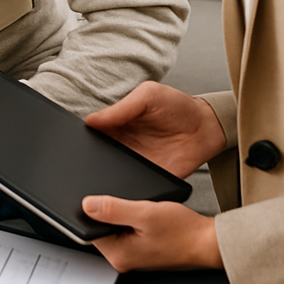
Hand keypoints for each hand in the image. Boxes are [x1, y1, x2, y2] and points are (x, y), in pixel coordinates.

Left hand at [81, 196, 221, 270]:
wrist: (210, 241)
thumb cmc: (185, 232)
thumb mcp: (144, 213)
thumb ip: (113, 209)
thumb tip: (86, 204)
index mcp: (119, 254)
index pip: (88, 229)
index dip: (89, 209)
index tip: (93, 194)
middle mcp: (124, 258)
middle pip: (99, 227)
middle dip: (106, 210)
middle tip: (121, 199)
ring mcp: (133, 253)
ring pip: (113, 226)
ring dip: (119, 212)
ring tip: (136, 206)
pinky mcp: (141, 247)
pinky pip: (125, 228)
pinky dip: (129, 216)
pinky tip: (140, 210)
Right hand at [84, 81, 226, 177]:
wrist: (207, 128)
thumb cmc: (177, 106)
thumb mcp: (148, 95)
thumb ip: (121, 107)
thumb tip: (91, 121)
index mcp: (117, 122)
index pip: (92, 131)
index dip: (84, 135)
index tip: (76, 141)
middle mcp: (123, 143)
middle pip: (97, 153)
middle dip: (89, 158)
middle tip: (84, 161)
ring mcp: (136, 161)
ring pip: (111, 172)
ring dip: (105, 174)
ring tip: (101, 175)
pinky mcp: (151, 177)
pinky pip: (134, 185)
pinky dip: (126, 188)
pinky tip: (121, 186)